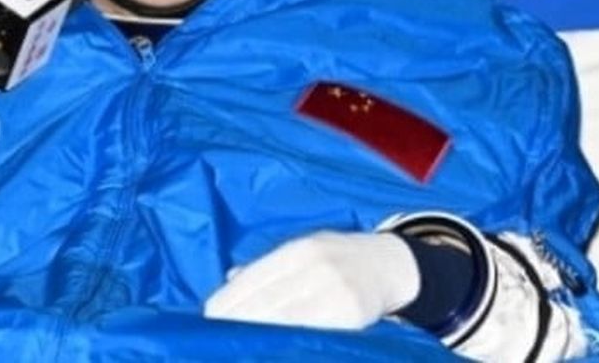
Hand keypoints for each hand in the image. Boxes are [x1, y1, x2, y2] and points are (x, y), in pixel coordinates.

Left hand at [204, 230, 419, 330]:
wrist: (390, 264)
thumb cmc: (337, 260)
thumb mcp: (304, 251)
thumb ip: (268, 267)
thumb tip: (230, 279)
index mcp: (297, 250)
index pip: (251, 281)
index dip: (226, 305)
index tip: (209, 323)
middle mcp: (314, 266)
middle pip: (264, 305)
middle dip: (237, 326)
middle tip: (218, 343)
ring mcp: (335, 290)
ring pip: (286, 322)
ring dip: (261, 338)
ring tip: (243, 347)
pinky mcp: (352, 314)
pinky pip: (313, 333)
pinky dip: (291, 341)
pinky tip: (278, 347)